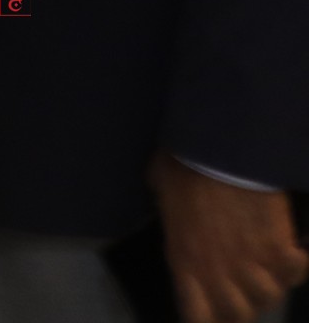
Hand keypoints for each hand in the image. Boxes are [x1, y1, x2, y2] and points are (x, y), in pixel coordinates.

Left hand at [152, 153, 305, 322]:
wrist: (218, 152)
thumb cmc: (182, 166)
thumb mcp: (161, 191)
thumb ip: (171, 213)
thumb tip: (170, 203)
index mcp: (183, 261)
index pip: (197, 316)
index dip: (208, 320)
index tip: (215, 315)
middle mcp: (217, 272)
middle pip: (239, 314)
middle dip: (244, 306)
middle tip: (246, 289)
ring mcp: (251, 263)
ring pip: (270, 296)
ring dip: (271, 283)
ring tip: (269, 266)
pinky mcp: (278, 249)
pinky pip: (295, 270)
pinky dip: (298, 262)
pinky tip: (295, 248)